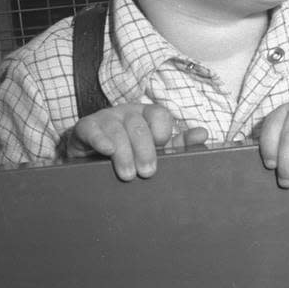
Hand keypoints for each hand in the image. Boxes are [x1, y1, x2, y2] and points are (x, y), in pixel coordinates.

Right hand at [65, 103, 207, 180]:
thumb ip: (179, 144)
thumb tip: (203, 134)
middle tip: (147, 173)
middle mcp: (127, 113)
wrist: (92, 159)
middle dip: (145, 150)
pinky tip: (107, 151)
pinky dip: (100, 140)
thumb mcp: (156, 150)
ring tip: (128, 175)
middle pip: (138, 125)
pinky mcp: (85, 127)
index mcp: (147, 115)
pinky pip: (92, 129)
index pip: (159, 114)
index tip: (163, 146)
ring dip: (124, 153)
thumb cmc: (131, 153)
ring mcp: (105, 118)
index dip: (162, 130)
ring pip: (117, 130)